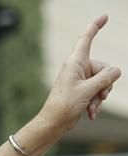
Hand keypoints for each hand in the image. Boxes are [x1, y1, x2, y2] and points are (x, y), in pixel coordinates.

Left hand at [39, 15, 120, 132]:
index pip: (86, 39)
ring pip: (102, 82)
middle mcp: (77, 69)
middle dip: (105, 84)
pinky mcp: (80, 91)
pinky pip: (96, 92)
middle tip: (99, 96)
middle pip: (104, 68)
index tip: (104, 16)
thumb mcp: (87, 91)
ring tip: (91, 107)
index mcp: (75, 63)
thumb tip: (117, 71)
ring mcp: (79, 80)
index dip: (95, 27)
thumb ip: (104, 79)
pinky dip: (95, 103)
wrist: (53, 123)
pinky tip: (91, 114)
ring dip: (100, 96)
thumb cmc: (64, 106)